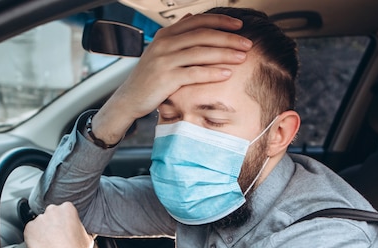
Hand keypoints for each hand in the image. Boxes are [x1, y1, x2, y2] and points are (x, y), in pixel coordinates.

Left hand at [24, 202, 105, 247]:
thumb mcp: (88, 236)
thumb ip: (81, 228)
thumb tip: (80, 231)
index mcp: (68, 208)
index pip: (64, 210)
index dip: (64, 221)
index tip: (64, 229)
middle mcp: (52, 210)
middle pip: (50, 214)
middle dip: (52, 224)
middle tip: (57, 237)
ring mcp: (39, 219)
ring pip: (39, 223)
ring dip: (42, 231)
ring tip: (49, 244)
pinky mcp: (29, 229)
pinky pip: (30, 231)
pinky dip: (33, 238)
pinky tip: (42, 247)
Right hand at [92, 13, 252, 142]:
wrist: (129, 99)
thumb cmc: (149, 78)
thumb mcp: (160, 51)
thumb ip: (177, 35)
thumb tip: (191, 19)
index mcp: (166, 34)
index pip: (198, 21)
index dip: (221, 21)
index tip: (239, 25)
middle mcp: (165, 44)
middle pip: (203, 35)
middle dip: (229, 38)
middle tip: (247, 43)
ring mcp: (164, 60)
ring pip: (201, 52)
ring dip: (225, 53)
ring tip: (242, 57)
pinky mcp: (165, 78)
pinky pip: (194, 73)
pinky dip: (212, 73)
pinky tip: (227, 73)